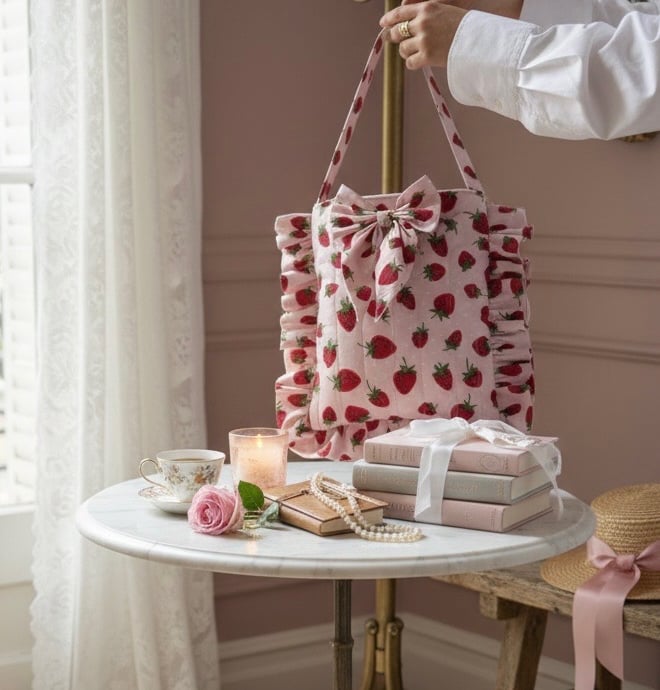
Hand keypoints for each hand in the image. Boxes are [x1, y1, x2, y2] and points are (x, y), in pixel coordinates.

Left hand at [379, 0, 522, 69]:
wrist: (477, 41)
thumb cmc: (464, 27)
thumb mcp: (444, 11)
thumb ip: (426, 15)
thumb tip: (407, 23)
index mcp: (427, 8)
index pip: (400, 13)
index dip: (389, 19)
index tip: (383, 24)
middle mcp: (422, 23)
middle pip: (397, 31)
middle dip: (394, 37)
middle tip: (396, 42)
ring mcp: (424, 40)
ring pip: (402, 49)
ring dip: (406, 52)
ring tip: (415, 52)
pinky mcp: (426, 56)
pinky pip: (410, 62)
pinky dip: (413, 63)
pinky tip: (420, 61)